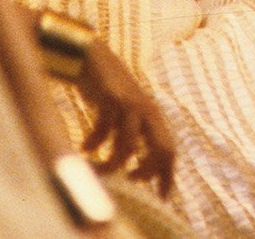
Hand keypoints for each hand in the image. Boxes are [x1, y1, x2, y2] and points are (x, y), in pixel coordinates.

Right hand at [76, 40, 175, 197]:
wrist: (91, 57)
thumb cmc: (108, 91)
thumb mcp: (127, 111)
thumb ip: (135, 133)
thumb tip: (135, 163)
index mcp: (153, 116)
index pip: (169, 150)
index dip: (167, 175)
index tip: (162, 196)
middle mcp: (147, 110)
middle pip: (160, 148)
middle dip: (147, 171)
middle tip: (132, 180)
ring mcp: (130, 103)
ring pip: (128, 145)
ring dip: (112, 163)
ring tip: (100, 168)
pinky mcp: (110, 97)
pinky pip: (104, 130)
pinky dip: (94, 143)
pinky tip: (86, 147)